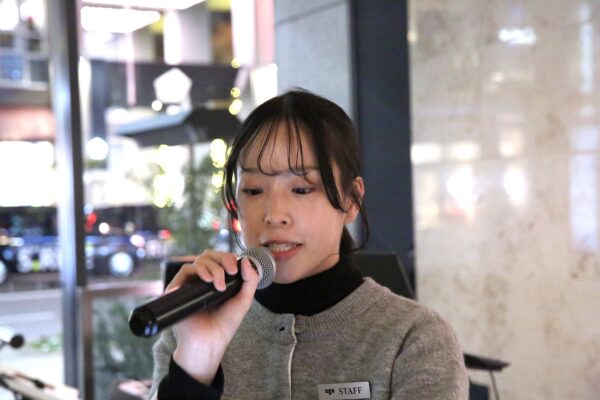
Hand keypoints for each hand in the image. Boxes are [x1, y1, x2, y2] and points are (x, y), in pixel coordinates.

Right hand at [167, 250, 259, 384]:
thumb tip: (245, 259)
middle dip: (221, 259)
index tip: (235, 269)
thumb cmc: (225, 323)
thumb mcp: (244, 300)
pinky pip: (185, 271)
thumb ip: (250, 280)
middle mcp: (203, 280)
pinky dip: (196, 270)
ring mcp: (191, 284)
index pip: (220, 259)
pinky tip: (207, 281)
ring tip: (218, 285)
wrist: (210, 341)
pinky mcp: (179, 289)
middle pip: (209, 256)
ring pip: (198, 262)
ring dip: (212, 268)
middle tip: (230, 272)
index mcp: (218, 279)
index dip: (228, 257)